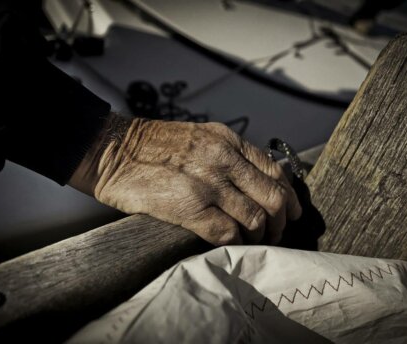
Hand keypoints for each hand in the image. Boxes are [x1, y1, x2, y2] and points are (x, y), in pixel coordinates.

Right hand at [70, 114, 301, 244]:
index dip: (290, 195)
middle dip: (281, 221)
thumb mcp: (200, 138)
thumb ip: (229, 156)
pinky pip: (227, 233)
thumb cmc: (152, 147)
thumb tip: (254, 182)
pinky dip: (236, 242)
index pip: (274, 170)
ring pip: (255, 218)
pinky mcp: (189, 207)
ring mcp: (207, 184)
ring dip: (259, 235)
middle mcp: (223, 159)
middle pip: (273, 197)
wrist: (113, 151)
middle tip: (277, 233)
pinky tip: (233, 243)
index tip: (292, 211)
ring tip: (254, 241)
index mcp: (227, 141)